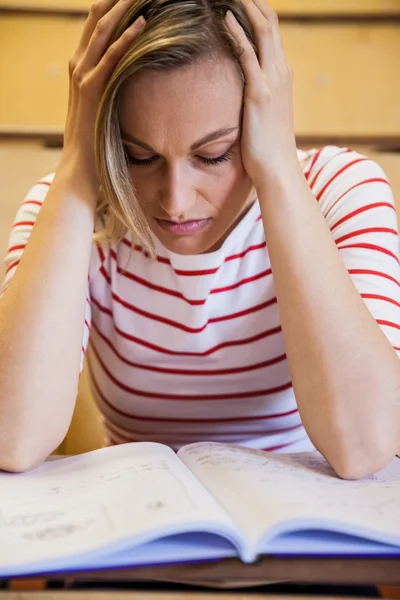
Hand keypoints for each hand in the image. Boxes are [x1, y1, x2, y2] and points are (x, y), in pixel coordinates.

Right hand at [61, 0, 145, 192]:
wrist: (79, 167)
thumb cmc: (95, 141)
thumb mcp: (104, 107)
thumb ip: (113, 89)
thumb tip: (135, 82)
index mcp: (82, 68)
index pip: (96, 26)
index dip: (113, 7)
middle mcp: (78, 66)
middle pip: (96, 19)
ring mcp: (82, 76)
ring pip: (102, 31)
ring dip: (122, 8)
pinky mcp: (92, 90)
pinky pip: (111, 57)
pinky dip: (126, 38)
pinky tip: (142, 24)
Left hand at [225, 0, 297, 190]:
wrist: (276, 170)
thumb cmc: (266, 147)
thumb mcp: (262, 115)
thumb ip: (255, 97)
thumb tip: (239, 94)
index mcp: (282, 75)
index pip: (271, 32)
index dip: (256, 11)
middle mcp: (281, 72)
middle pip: (270, 22)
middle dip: (252, 0)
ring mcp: (273, 81)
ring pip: (263, 30)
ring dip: (245, 6)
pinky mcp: (260, 93)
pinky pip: (248, 54)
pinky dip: (237, 33)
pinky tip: (223, 17)